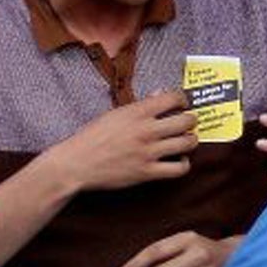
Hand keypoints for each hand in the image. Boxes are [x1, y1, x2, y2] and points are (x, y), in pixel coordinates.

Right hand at [51, 90, 196, 193]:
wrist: (75, 164)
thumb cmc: (91, 138)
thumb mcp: (114, 114)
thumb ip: (140, 105)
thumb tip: (160, 94)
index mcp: (136, 112)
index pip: (173, 98)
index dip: (182, 100)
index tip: (181, 104)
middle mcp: (146, 130)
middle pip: (186, 120)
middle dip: (191, 119)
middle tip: (187, 122)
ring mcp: (148, 152)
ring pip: (188, 143)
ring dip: (191, 140)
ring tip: (185, 140)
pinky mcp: (147, 172)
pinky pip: (179, 168)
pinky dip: (183, 164)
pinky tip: (178, 160)